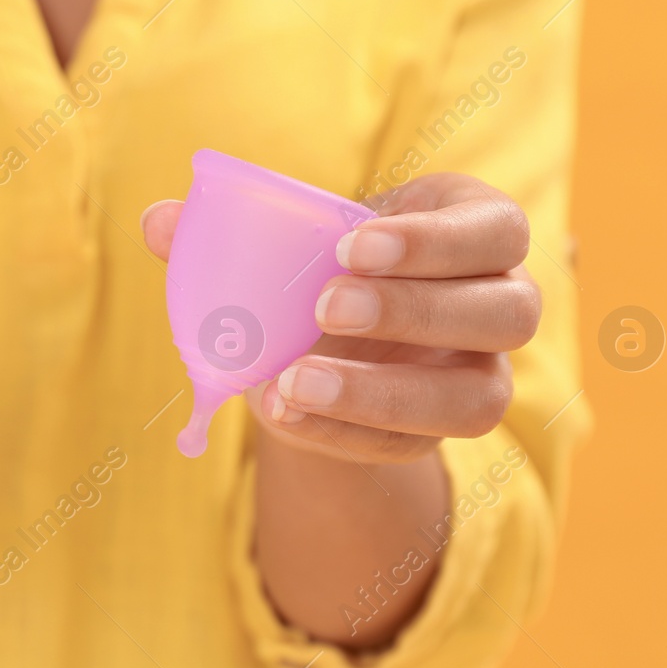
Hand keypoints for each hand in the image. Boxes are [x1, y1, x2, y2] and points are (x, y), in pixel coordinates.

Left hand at [142, 172, 537, 463]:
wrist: (326, 338)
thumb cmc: (317, 260)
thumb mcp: (286, 234)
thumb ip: (226, 225)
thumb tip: (159, 221)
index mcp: (475, 228)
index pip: (496, 228)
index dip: (435, 240)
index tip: (349, 244)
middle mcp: (501, 302)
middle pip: (507, 311)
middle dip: (415, 311)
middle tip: (324, 306)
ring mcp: (483, 375)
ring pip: (479, 399)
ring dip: (385, 392)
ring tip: (296, 380)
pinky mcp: (443, 432)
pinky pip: (414, 446)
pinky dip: (344, 433)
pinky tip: (285, 412)